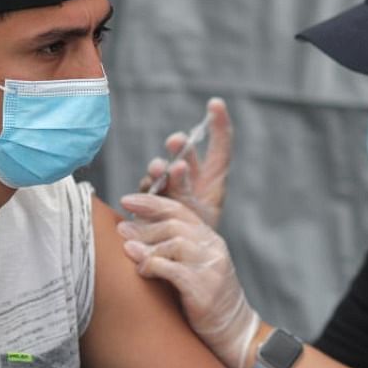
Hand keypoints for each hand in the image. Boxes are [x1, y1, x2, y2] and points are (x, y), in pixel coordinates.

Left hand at [117, 192, 258, 367]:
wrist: (233, 331)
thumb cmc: (204, 300)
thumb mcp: (192, 268)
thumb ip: (171, 250)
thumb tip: (131, 235)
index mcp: (210, 239)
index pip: (180, 210)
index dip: (152, 202)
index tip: (127, 200)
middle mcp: (213, 248)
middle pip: (174, 224)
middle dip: (144, 225)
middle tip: (121, 229)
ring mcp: (211, 267)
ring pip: (174, 243)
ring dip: (147, 246)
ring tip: (128, 251)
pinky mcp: (204, 288)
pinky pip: (173, 270)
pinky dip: (153, 266)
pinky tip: (142, 271)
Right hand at [137, 97, 232, 227]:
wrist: (177, 263)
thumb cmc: (195, 239)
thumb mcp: (196, 214)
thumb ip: (185, 188)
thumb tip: (174, 166)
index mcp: (214, 179)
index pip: (220, 145)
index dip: (219, 123)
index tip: (216, 104)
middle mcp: (192, 179)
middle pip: (186, 152)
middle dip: (180, 145)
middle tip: (177, 143)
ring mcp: (170, 187)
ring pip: (163, 166)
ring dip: (160, 166)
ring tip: (159, 171)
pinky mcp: (152, 198)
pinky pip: (147, 185)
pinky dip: (147, 185)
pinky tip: (147, 189)